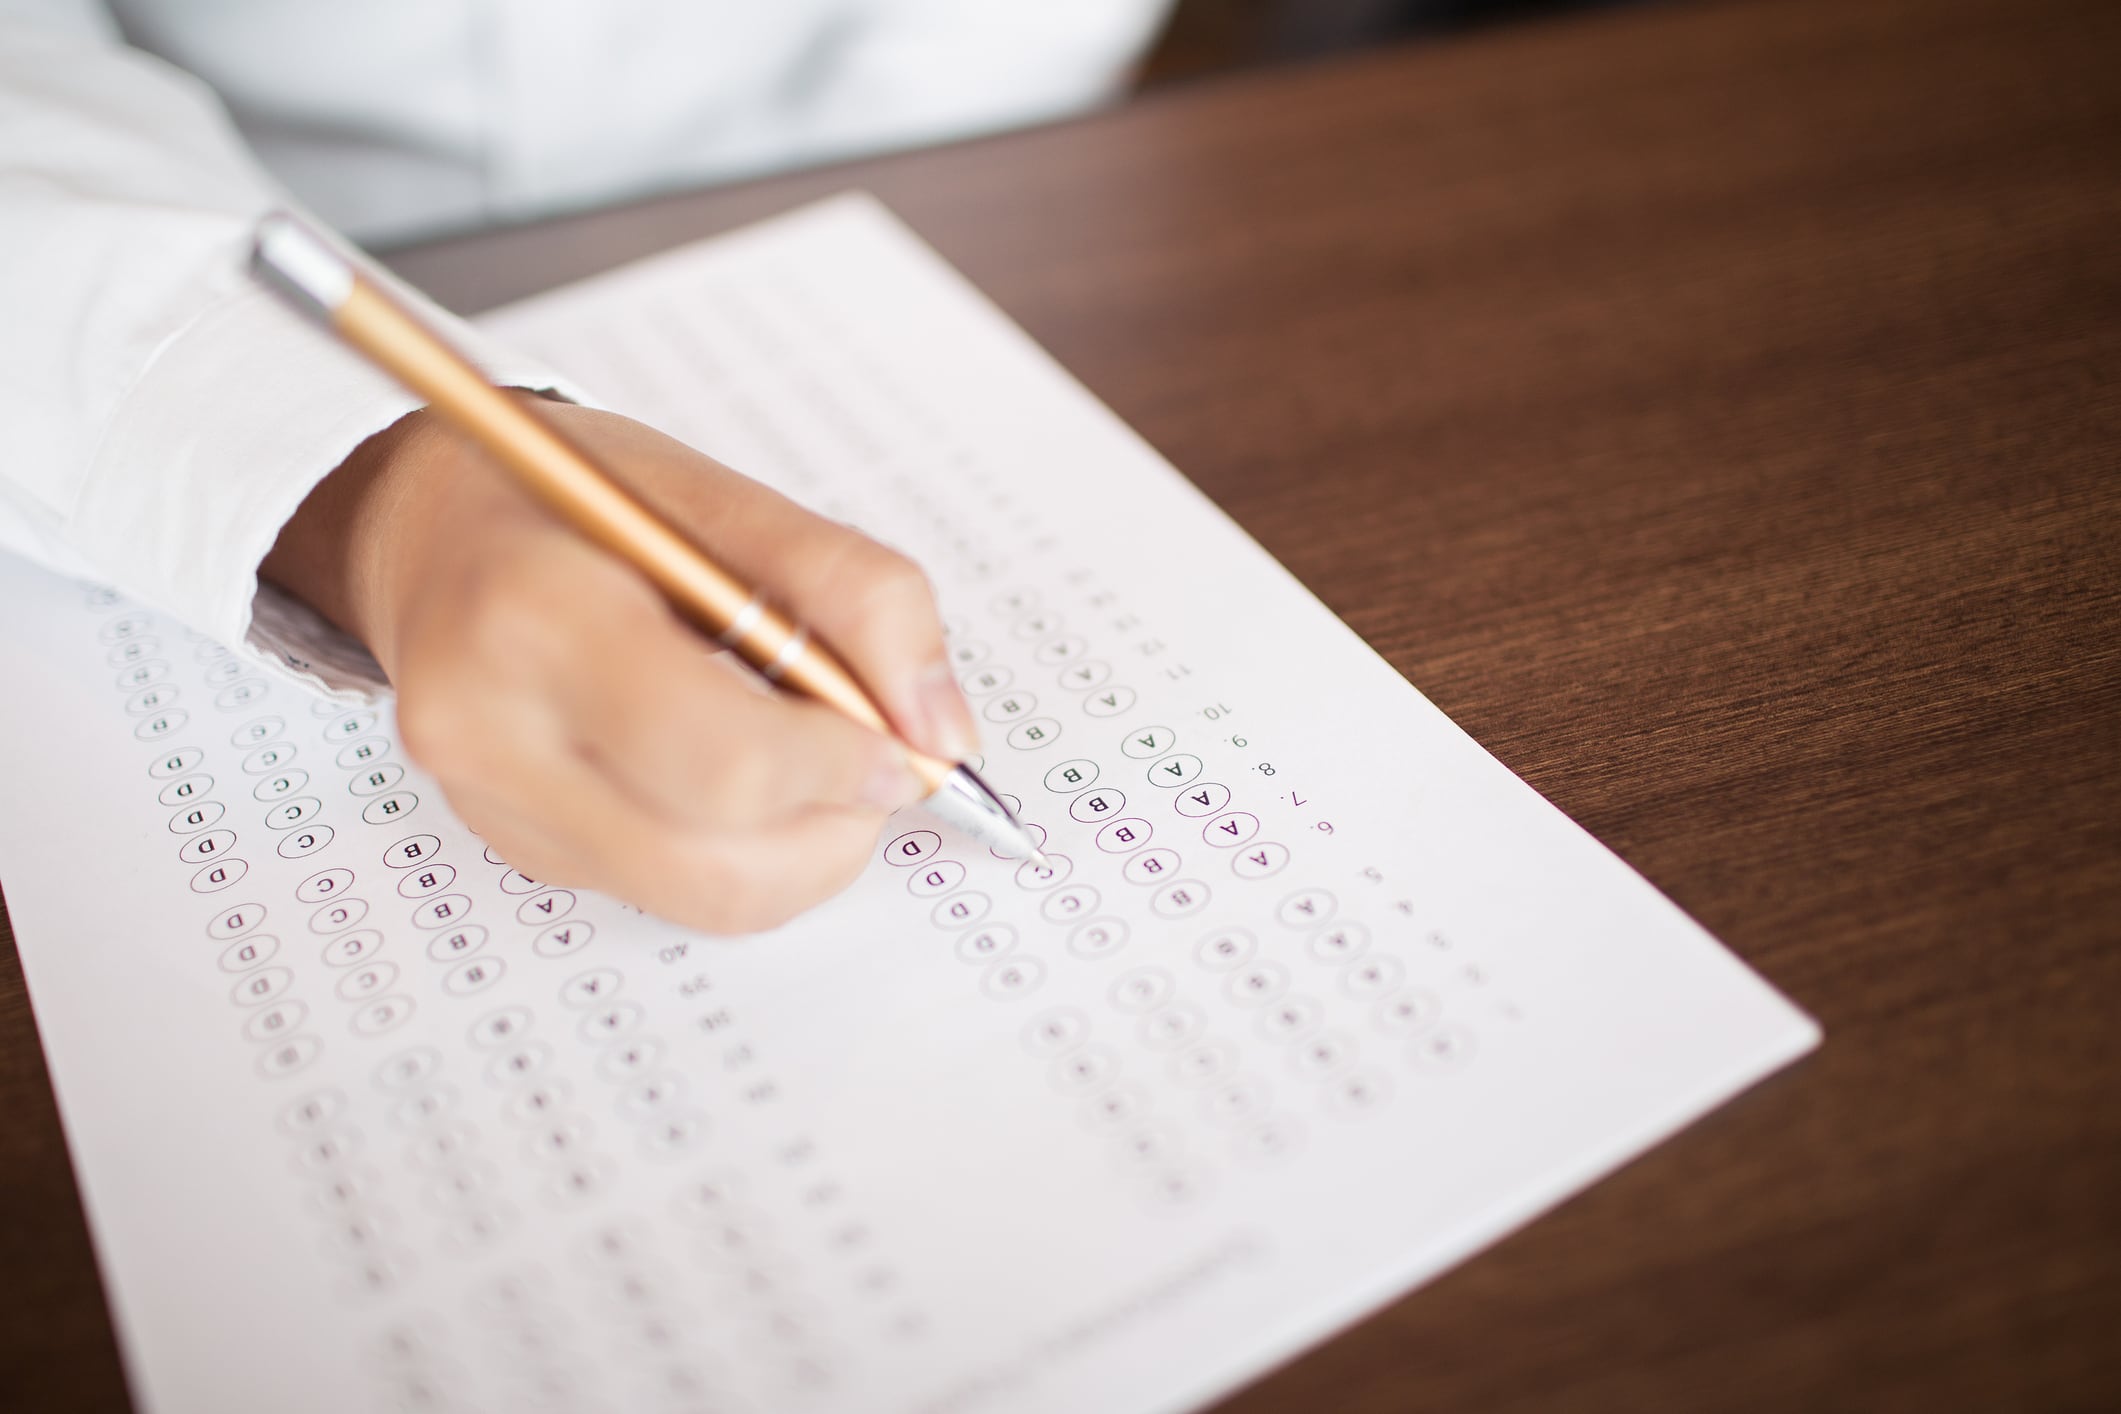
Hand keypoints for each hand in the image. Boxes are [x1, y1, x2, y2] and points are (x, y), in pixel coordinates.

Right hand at [262, 396, 977, 932]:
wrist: (424, 523)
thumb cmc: (573, 500)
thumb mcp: (720, 497)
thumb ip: (855, 595)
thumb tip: (942, 732)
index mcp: (536, 615)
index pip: (720, 759)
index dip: (839, 767)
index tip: (901, 742)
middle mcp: (490, 732)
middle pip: (714, 867)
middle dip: (834, 832)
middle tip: (878, 767)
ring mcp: (493, 807)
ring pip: (700, 902)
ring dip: (800, 854)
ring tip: (819, 766)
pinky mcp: (516, 848)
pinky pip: (665, 890)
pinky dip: (740, 848)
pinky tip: (736, 769)